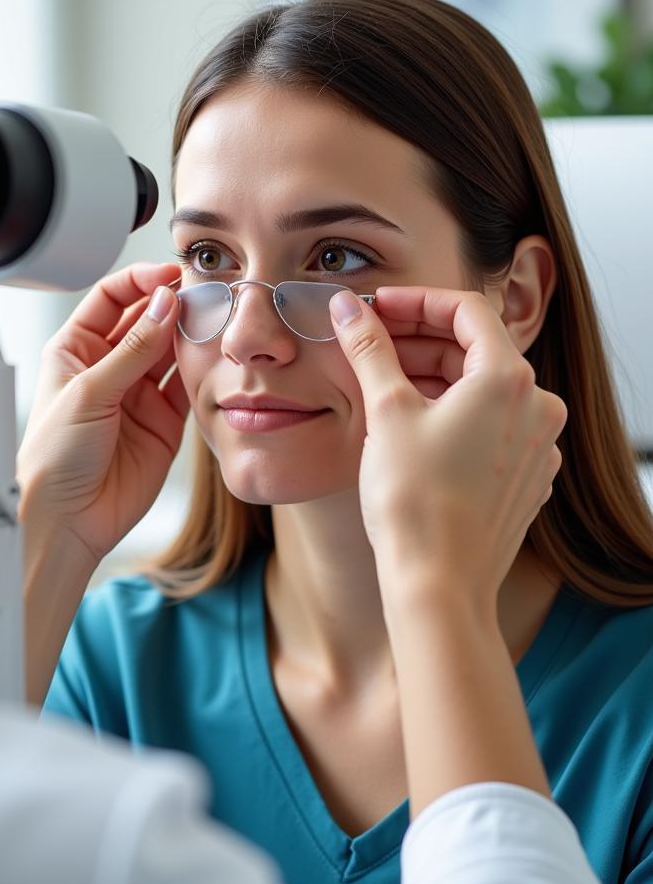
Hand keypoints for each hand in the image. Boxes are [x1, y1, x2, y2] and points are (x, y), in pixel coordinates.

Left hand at [18, 262, 188, 572]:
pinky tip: (212, 356)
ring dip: (189, 334)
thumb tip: (163, 304)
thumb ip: (132, 350)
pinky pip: (186, 385)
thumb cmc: (54, 460)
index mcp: (75, 350)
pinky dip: (200, 370)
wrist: (71, 520)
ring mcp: (137, 393)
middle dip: (171, 304)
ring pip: (169, 350)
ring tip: (211, 320)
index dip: (140, 281)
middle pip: (145, 319)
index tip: (170, 274)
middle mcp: (108, 367)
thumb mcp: (89, 394)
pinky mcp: (162, 420)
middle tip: (200, 294)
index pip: (110, 298)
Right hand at [328, 286, 566, 608]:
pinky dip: (451, 412)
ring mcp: (537, 444)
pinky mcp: (526, 476)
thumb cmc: (414, 500)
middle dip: (418, 340)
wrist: (438, 582)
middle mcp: (536, 407)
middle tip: (369, 342)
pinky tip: (409, 426)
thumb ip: (368, 348)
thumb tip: (348, 307)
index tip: (376, 309)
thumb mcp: (385, 411)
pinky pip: (489, 424)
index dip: (415, 301)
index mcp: (509, 381)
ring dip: (431, 376)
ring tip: (381, 385)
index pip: (466, 310)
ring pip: (480, 388)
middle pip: (474, 349)